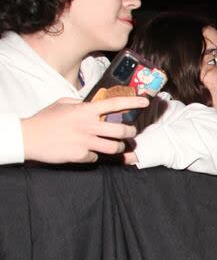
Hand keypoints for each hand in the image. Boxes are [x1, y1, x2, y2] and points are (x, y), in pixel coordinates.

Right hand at [21, 96, 148, 163]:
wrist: (29, 138)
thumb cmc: (45, 119)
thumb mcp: (62, 104)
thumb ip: (80, 103)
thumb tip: (92, 104)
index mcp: (85, 110)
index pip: (115, 104)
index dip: (132, 103)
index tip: (145, 102)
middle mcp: (89, 125)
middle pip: (121, 130)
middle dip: (130, 133)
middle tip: (130, 133)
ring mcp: (85, 141)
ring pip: (115, 147)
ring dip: (119, 148)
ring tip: (118, 146)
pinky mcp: (81, 155)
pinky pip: (97, 157)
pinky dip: (96, 155)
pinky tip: (89, 152)